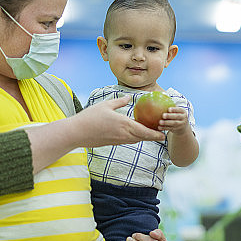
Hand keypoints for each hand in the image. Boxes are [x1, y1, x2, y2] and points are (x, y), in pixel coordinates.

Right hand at [25, 96, 164, 172]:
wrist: (76, 133)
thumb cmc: (90, 117)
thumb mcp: (106, 105)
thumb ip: (119, 102)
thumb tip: (128, 97)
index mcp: (124, 124)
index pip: (144, 131)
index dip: (156, 134)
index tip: (164, 134)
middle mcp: (123, 134)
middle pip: (143, 138)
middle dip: (153, 136)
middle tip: (162, 133)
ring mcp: (117, 140)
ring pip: (135, 140)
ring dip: (143, 137)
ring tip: (151, 132)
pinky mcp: (112, 143)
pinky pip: (127, 140)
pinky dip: (134, 137)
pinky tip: (135, 133)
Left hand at [158, 107, 190, 134]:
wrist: (183, 127)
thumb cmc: (177, 115)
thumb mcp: (178, 112)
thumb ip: (172, 107)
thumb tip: (161, 99)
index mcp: (183, 112)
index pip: (179, 110)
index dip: (174, 109)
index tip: (168, 109)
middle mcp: (183, 118)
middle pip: (177, 117)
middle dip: (170, 116)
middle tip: (163, 115)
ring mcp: (180, 124)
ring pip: (173, 123)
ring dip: (166, 123)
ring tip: (160, 122)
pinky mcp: (176, 129)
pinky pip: (170, 128)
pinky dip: (164, 128)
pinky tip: (159, 127)